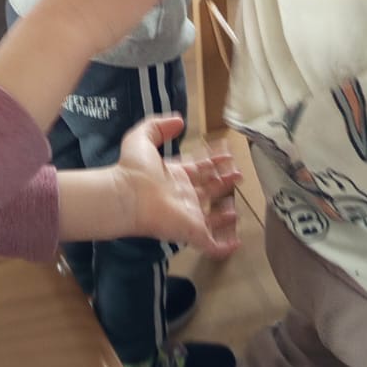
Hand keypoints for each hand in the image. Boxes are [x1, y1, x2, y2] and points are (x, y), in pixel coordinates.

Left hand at [113, 118, 240, 257]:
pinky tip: (236, 243)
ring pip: (211, 217)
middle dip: (223, 181)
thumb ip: (158, 126)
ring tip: (236, 207)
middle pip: (208, 188)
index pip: (198, 167)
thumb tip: (178, 120)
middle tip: (238, 174)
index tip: (226, 151)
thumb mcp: (142, 138)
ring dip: (224, 214)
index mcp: (174, 175)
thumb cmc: (134, 169)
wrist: (128, 197)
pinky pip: (212, 244)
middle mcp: (183, 195)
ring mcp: (189, 215)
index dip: (212, 159)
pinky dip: (225, 246)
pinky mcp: (194, 232)